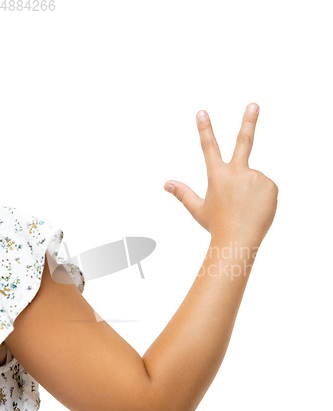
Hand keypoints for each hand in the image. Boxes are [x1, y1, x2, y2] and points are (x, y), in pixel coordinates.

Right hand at [164, 104, 277, 245]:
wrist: (239, 241)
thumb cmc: (217, 226)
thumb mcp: (198, 210)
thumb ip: (183, 193)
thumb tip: (166, 183)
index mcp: (217, 176)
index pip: (209, 147)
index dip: (205, 128)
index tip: (202, 112)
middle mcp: (237, 173)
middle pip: (244, 141)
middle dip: (248, 120)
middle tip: (254, 104)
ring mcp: (256, 178)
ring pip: (254, 178)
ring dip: (251, 190)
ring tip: (246, 209)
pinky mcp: (270, 186)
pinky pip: (267, 187)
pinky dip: (262, 196)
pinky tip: (256, 209)